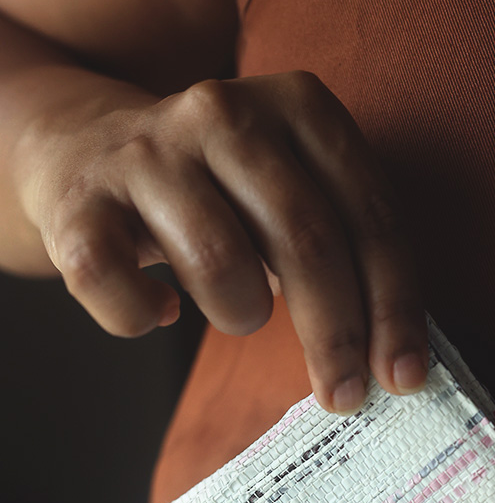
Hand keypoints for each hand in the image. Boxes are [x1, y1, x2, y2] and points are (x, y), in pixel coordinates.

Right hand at [20, 72, 427, 412]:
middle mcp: (225, 114)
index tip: (403, 375)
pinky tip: (162, 309)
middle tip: (345, 395)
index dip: (394, 305)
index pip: (370, 216)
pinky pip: (124, 289)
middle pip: (307, 242)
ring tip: (235, 310)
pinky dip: (146, 317)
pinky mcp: (82, 202)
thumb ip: (348, 246)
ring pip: (221, 264)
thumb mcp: (293, 189)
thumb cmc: (218, 192)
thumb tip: (395, 355)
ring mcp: (148, 154)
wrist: (88, 151)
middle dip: (336, 335)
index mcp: (299, 107)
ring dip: (239, 314)